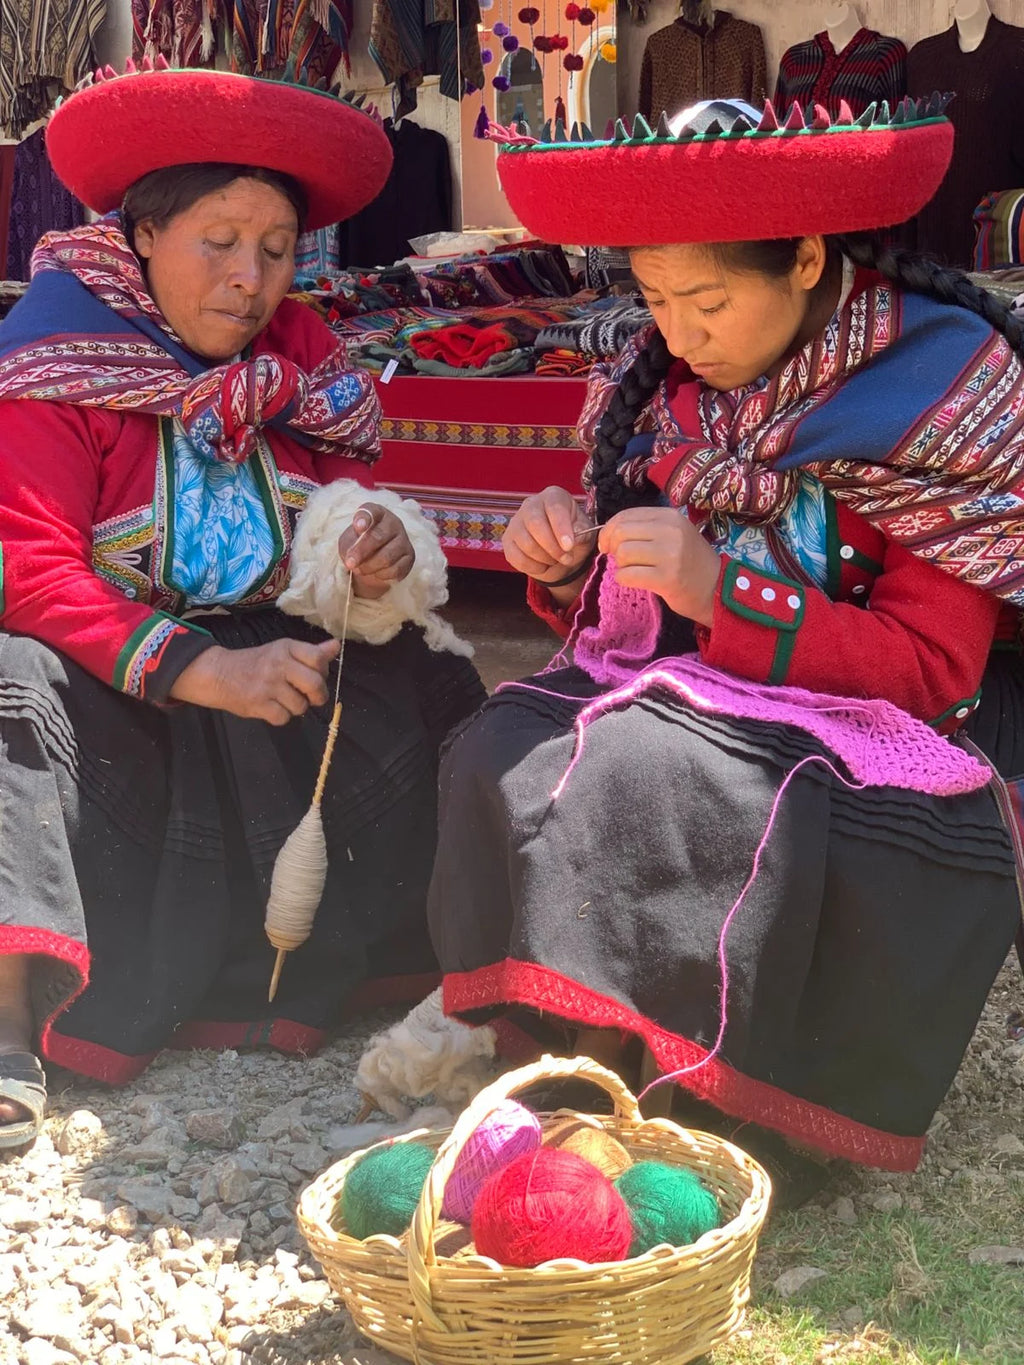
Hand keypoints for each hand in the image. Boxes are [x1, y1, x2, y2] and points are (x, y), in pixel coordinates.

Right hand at [169, 637, 340, 724]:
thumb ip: (312, 652)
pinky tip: (273, 707)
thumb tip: (337, 645)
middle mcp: (278, 664)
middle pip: (315, 685)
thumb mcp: (284, 651)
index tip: (317, 675)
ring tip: (285, 699)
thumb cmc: (257, 663)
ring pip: (301, 706)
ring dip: (297, 707)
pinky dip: (281, 716)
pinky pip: (283, 718)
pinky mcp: (258, 704)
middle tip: (311, 697)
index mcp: (287, 648)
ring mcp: (268, 685)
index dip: (323, 671)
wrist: (219, 674)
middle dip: (318, 696)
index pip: (318, 658)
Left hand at [338, 503, 414, 599]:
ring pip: (387, 557)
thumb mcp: (348, 541)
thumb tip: (353, 557)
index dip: (365, 518)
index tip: (358, 526)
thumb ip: (349, 544)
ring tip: (359, 570)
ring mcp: (404, 540)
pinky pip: (395, 570)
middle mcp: (393, 523)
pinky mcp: (409, 557)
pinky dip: (381, 575)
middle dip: (361, 552)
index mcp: (377, 513)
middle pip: (379, 537)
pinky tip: (375, 572)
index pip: (372, 511)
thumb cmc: (359, 545)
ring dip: (369, 567)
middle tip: (349, 563)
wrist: (372, 562)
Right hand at [503, 486, 594, 601]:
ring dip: (545, 559)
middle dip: (553, 547)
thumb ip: (583, 533)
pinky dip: (533, 567)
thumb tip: (574, 538)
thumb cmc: (574, 537)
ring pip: (526, 543)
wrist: (561, 553)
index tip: (569, 546)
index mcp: (553, 496)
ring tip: (556, 560)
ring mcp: (516, 522)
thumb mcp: (586, 533)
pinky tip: (543, 565)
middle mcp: (531, 504)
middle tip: (566, 558)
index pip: (554, 507)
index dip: (561, 528)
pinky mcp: (507, 541)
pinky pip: (516, 557)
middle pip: (535, 524)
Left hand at [598, 507, 720, 626]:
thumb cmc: (689, 561)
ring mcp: (669, 554)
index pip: (626, 515)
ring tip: (634, 570)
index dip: (608, 530)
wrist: (716, 587)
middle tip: (621, 559)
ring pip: (623, 554)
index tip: (607, 544)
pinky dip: (623, 579)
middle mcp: (670, 531)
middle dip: (612, 547)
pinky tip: (634, 580)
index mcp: (669, 516)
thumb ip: (644, 528)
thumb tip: (608, 534)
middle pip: (621, 533)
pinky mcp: (666, 578)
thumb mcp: (673, 534)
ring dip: (621, 565)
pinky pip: (627, 575)